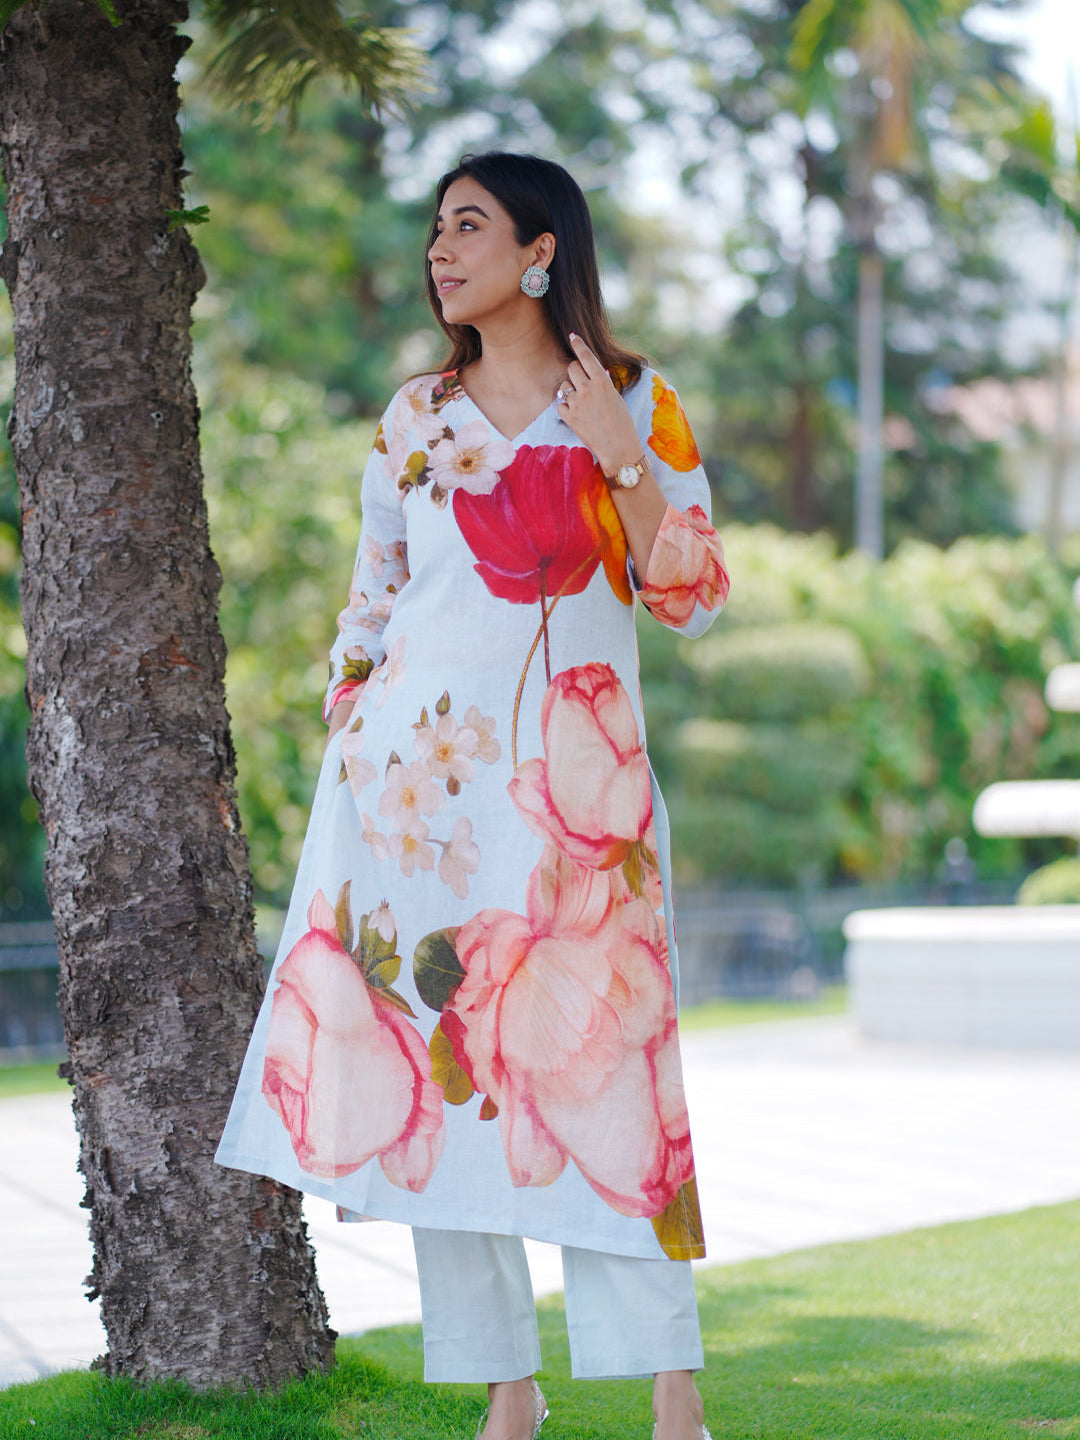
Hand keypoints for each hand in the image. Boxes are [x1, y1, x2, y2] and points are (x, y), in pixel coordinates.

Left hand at [556, 333, 644, 476]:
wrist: (618, 448)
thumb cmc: (622, 423)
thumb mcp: (616, 398)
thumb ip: (604, 384)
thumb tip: (599, 372)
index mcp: (602, 381)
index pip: (586, 356)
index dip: (578, 344)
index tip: (572, 336)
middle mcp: (588, 389)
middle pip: (571, 368)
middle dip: (574, 372)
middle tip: (581, 382)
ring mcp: (577, 402)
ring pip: (564, 385)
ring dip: (569, 390)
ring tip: (580, 402)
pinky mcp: (569, 417)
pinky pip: (560, 404)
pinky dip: (565, 407)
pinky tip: (575, 414)